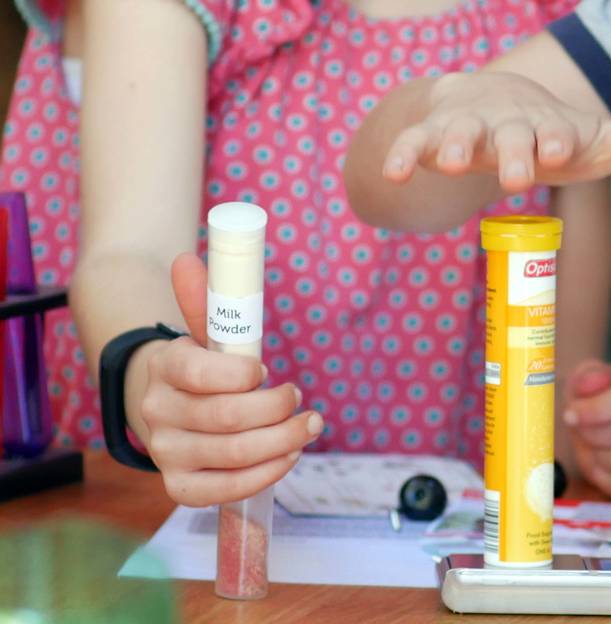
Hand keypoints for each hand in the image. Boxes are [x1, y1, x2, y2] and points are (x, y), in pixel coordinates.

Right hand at [137, 253, 321, 506]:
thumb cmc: (202, 363)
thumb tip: (187, 260)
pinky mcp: (181, 487)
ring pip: (233, 454)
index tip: (266, 370)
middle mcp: (158, 413)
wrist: (166, 403)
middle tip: (300, 398)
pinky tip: (290, 455)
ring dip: (283, 441)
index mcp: (166, 366)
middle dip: (276, 408)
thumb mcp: (205, 329)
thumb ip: (206, 298)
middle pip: (226, 417)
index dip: (242, 374)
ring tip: (310, 425)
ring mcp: (167, 454)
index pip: (198, 371)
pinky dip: (266, 474)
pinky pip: (225, 491)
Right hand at [384, 72, 610, 192]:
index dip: (557, 140)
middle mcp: (507, 124)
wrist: (488, 101)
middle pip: (508, 136)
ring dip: (450, 146)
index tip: (560, 149)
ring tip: (446, 162)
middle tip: (513, 174)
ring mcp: (467, 128)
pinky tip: (394, 174)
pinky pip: (414, 144)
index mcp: (548, 127)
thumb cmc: (548, 135)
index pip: (556, 133)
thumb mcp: (594, 144)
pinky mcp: (433, 135)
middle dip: (510, 151)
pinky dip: (402, 155)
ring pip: (457, 134)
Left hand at [562, 358, 610, 499]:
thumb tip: (595, 383)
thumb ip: (588, 376)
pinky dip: (606, 480)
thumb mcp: (588, 377)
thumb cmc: (601, 396)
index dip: (598, 409)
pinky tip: (601, 464)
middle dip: (592, 435)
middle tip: (578, 431)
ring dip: (596, 458)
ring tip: (589, 446)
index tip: (570, 415)